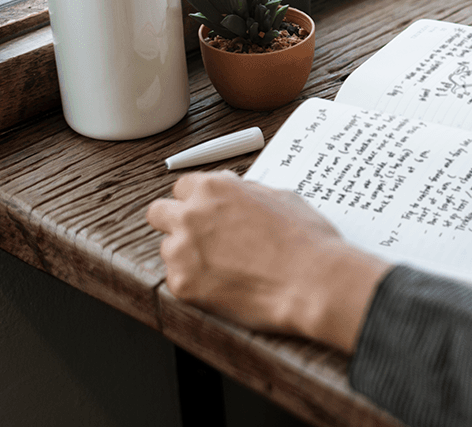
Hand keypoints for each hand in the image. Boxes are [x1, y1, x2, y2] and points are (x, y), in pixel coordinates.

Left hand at [146, 170, 390, 352]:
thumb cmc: (306, 239)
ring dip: (188, 254)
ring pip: (168, 248)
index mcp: (214, 188)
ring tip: (225, 266)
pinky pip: (179, 279)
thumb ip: (245, 192)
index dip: (198, 199)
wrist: (313, 281)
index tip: (208, 210)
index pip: (183, 186)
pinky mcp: (182, 284)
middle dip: (176, 221)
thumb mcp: (280, 197)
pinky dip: (198, 282)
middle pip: (158, 212)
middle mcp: (192, 214)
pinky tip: (227, 284)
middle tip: (201, 235)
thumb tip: (233, 190)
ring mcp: (182, 251)